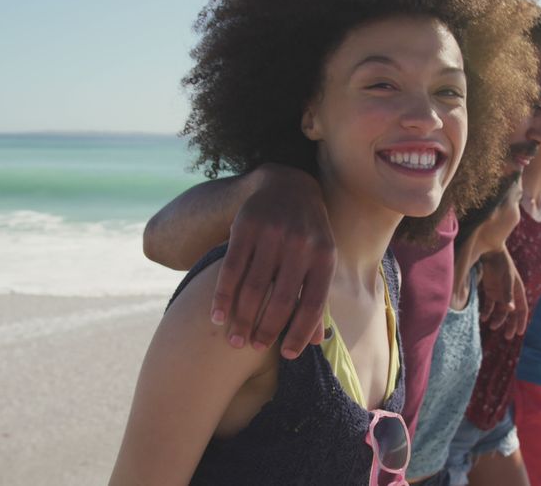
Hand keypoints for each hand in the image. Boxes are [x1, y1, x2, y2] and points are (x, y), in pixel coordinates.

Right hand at [212, 164, 335, 359]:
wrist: (287, 184)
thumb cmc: (308, 234)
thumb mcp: (321, 259)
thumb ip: (317, 297)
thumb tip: (315, 343)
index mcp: (324, 257)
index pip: (313, 305)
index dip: (300, 334)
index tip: (288, 356)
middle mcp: (300, 246)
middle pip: (280, 300)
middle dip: (265, 330)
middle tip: (253, 347)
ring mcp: (272, 235)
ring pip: (253, 288)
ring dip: (242, 319)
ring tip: (235, 339)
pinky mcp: (246, 227)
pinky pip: (231, 270)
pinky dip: (222, 297)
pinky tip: (217, 316)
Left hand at [479, 248, 527, 338]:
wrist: (490, 251)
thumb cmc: (502, 263)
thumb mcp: (506, 278)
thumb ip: (507, 294)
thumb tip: (511, 310)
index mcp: (518, 291)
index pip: (522, 310)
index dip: (521, 322)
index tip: (519, 333)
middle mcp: (509, 294)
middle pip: (512, 313)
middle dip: (510, 325)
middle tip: (507, 337)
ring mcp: (499, 293)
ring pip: (500, 311)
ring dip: (497, 320)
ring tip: (492, 327)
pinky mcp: (489, 290)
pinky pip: (489, 305)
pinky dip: (486, 312)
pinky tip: (483, 318)